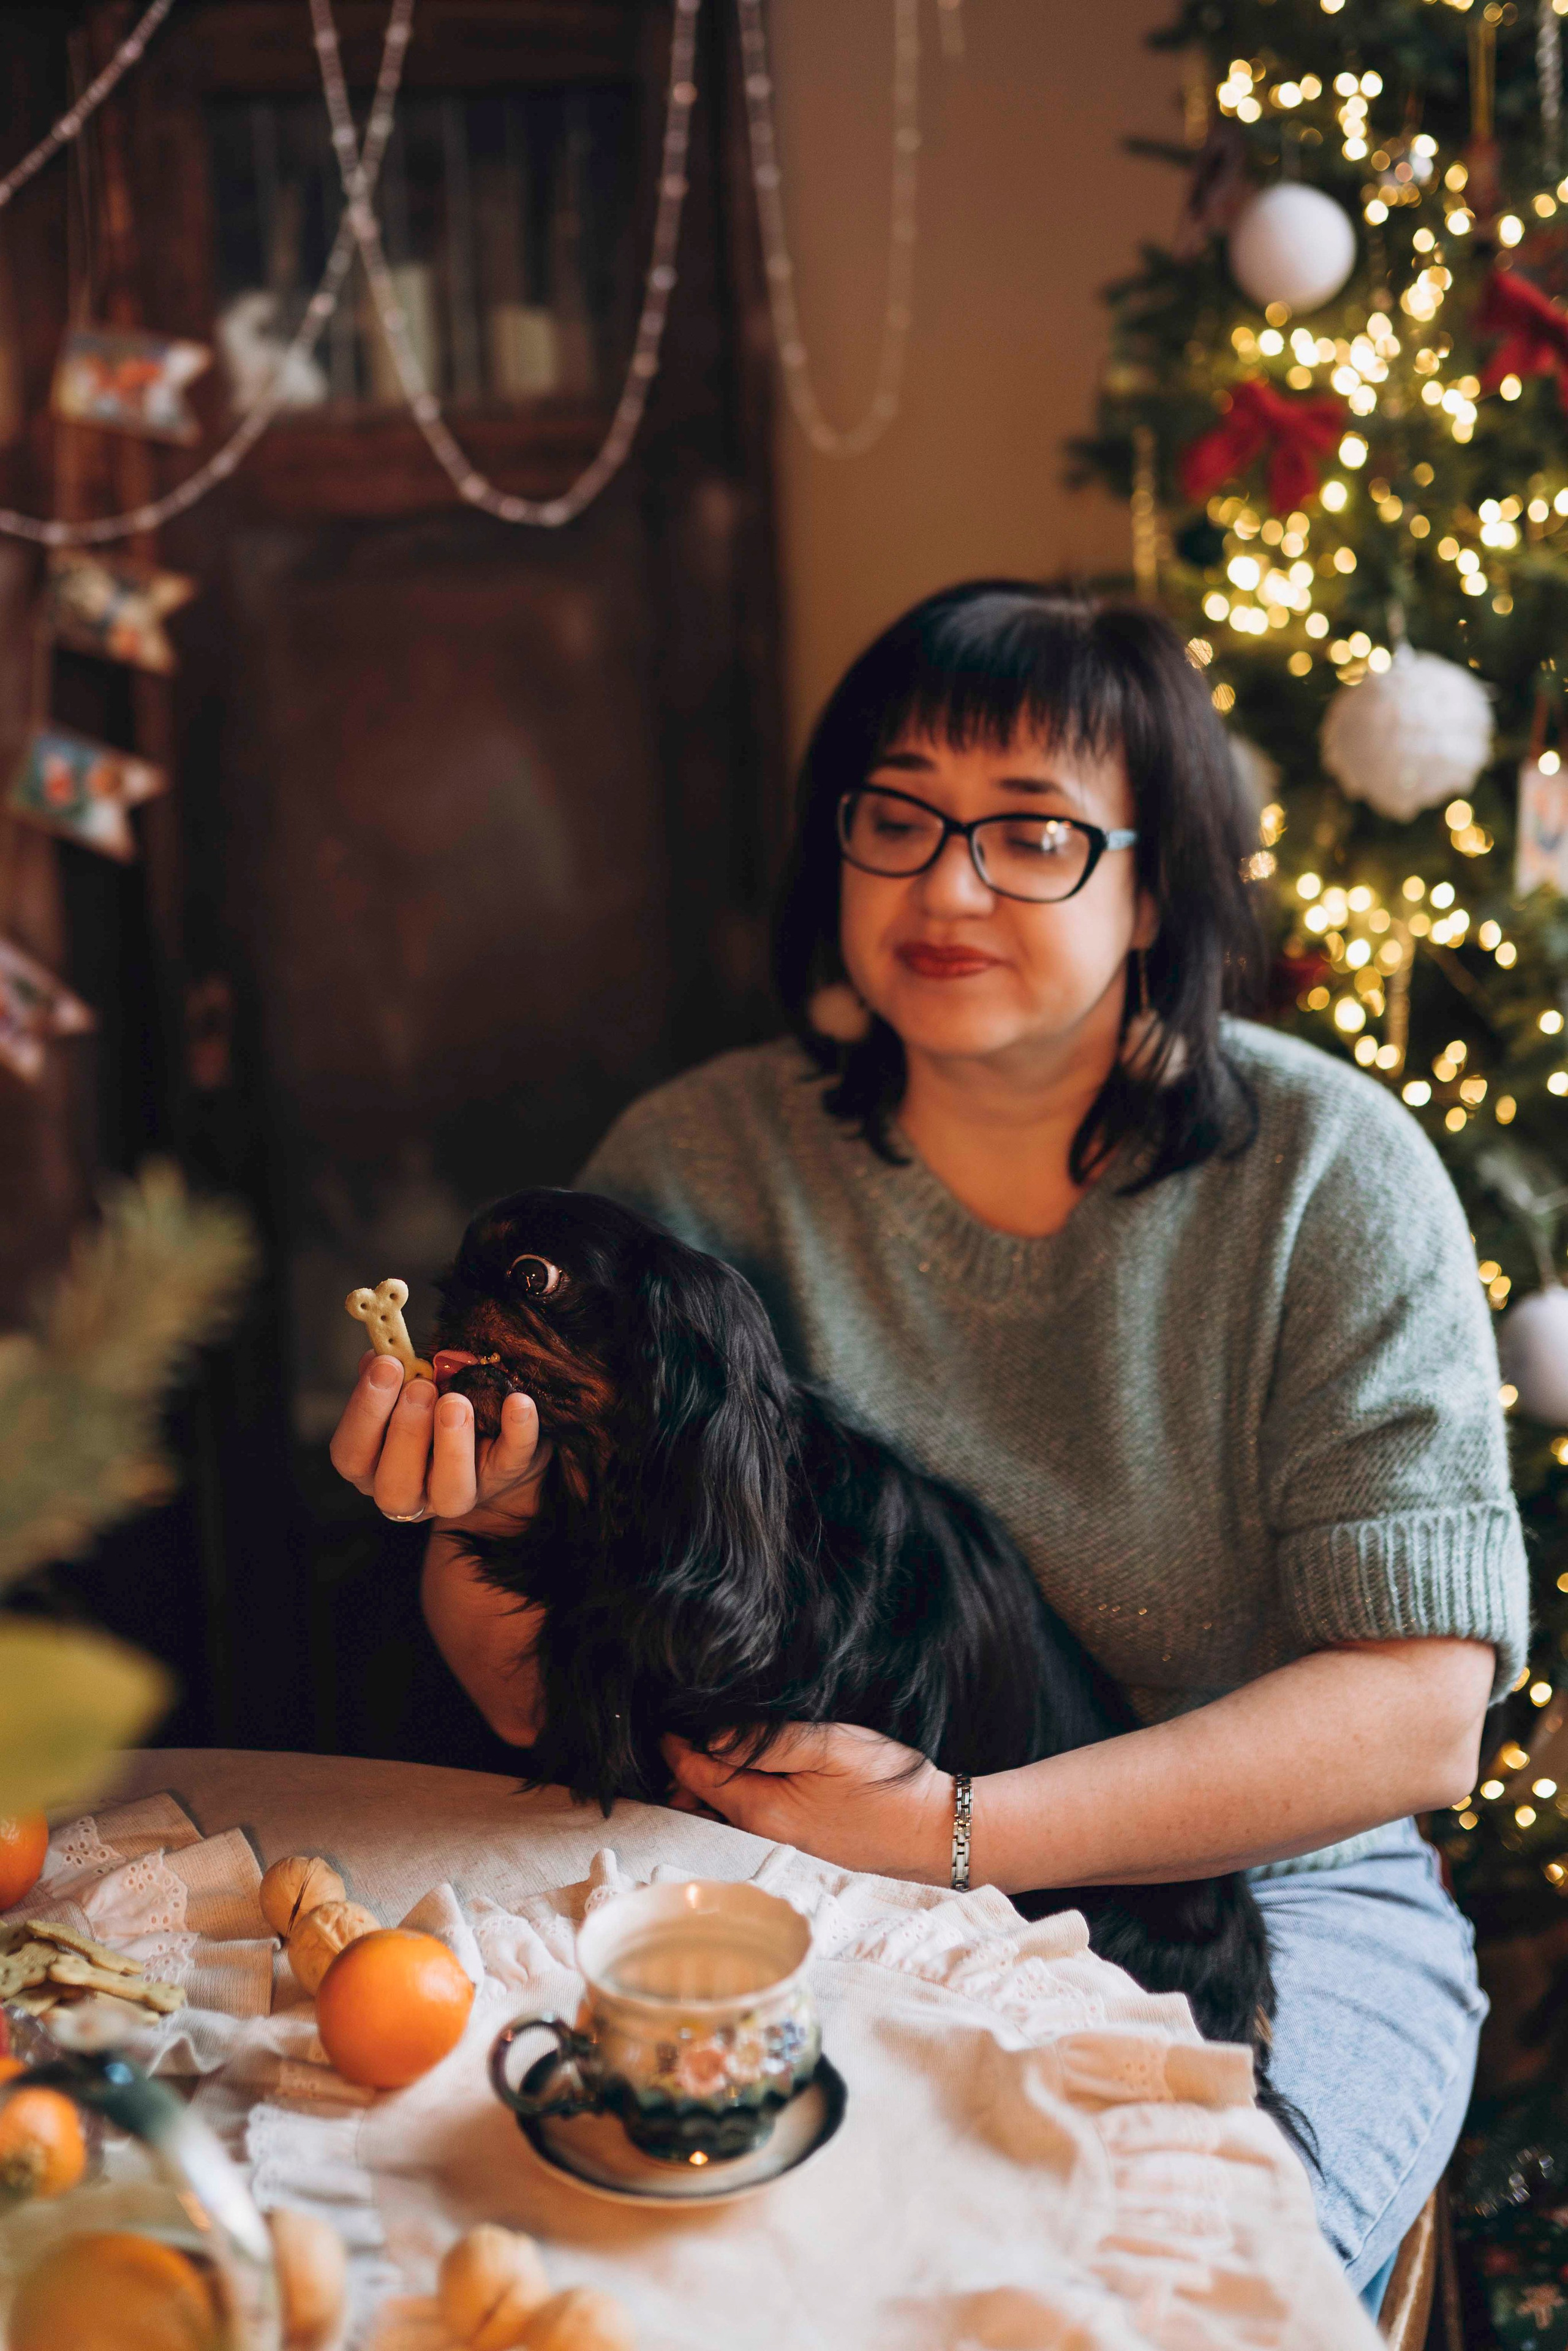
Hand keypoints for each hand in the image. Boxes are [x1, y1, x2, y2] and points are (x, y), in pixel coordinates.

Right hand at [328, 1353, 549, 1533]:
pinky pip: (512, 1462)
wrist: (494, 1429)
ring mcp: (460, 1493)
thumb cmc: (434, 1404)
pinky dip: (517, 1431)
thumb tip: (380, 1356)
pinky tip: (517, 1401)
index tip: (385, 1366)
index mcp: (376, 1466)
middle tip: (421, 1389)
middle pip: (395, 1487)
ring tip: (457, 1402)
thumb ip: (394, 1376)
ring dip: (452, 1447)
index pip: (352, 1455)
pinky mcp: (506, 1478)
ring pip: (451, 1494)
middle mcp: (413, 1491)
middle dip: (406, 1435)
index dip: (363, 1413)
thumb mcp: (410, 1387)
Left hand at [662, 1722, 955, 1883]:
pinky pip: (750, 1824)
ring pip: (725, 1817)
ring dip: (708, 1791)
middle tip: (674, 1741)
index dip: (676, 1750)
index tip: (662, 1727)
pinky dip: (733, 1803)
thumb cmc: (886, 1785)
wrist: (935, 1832)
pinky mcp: (800, 1848)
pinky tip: (743, 1784)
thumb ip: (767, 1742)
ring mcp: (782, 1847)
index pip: (699, 1777)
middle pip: (704, 1804)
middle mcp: (763, 1836)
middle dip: (683, 1775)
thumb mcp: (829, 1746)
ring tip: (699, 1759)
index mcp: (762, 1811)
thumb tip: (711, 1739)